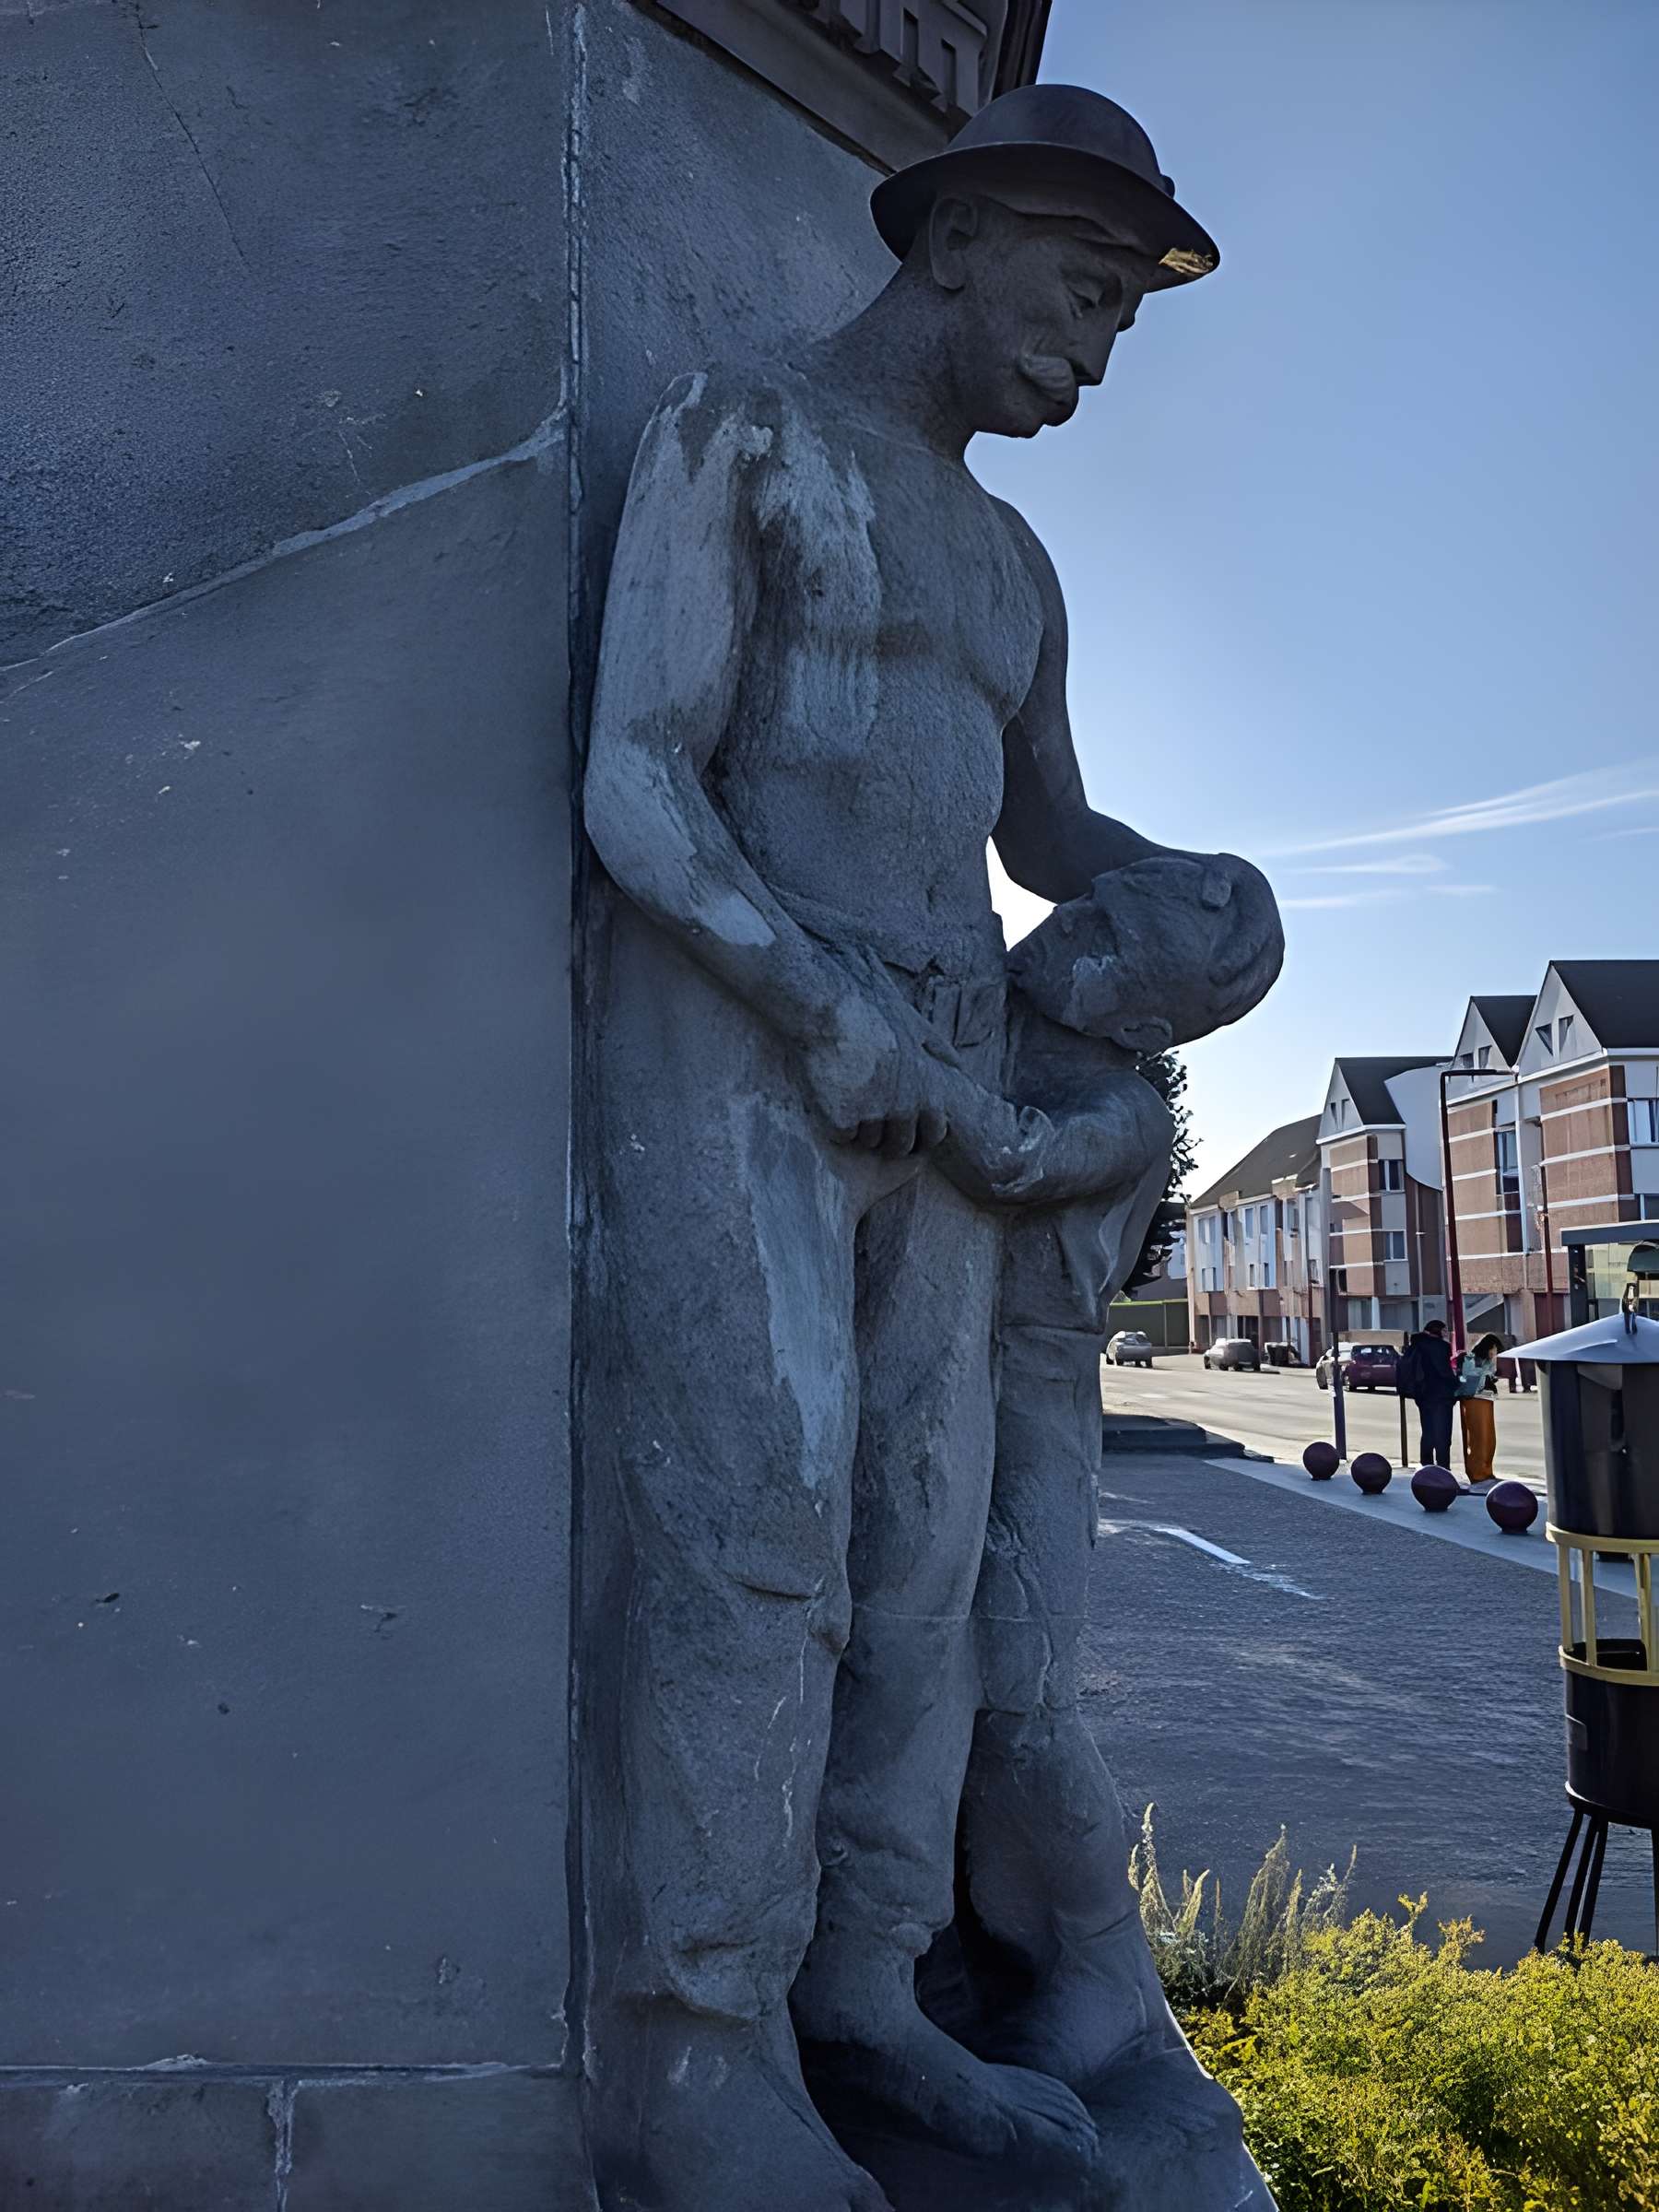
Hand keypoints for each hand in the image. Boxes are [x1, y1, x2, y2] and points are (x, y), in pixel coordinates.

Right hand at [798, 990, 947, 1158]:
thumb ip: (939, 1050)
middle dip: (888, 1137)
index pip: (933, 1135)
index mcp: (927, 1091)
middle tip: (870, 1115)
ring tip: (848, 1094)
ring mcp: (873, 1117)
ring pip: (868, 1141)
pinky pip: (841, 1135)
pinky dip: (834, 1121)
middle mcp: (905, 1108)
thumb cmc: (871, 1014)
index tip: (904, 1127)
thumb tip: (959, 1067)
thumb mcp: (915, 1026)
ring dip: (860, 1127)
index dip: (919, 1133)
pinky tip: (831, 1093)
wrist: (827, 1009)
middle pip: (899, 1147)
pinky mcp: (842, 1120)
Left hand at [1188, 852, 1283, 1024]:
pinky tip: (1219, 1016)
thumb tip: (1213, 902)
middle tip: (1214, 1004)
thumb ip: (1209, 878)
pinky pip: (1256, 985)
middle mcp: (1268, 918)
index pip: (1256, 933)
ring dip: (1243, 999)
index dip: (1239, 957)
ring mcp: (1268, 942)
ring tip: (1217, 1015)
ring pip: (1263, 977)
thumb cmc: (1182, 871)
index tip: (1213, 976)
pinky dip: (1240, 1002)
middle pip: (1264, 961)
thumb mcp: (1193, 867)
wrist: (1184, 883)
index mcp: (1256, 893)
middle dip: (1242, 986)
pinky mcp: (1259, 960)